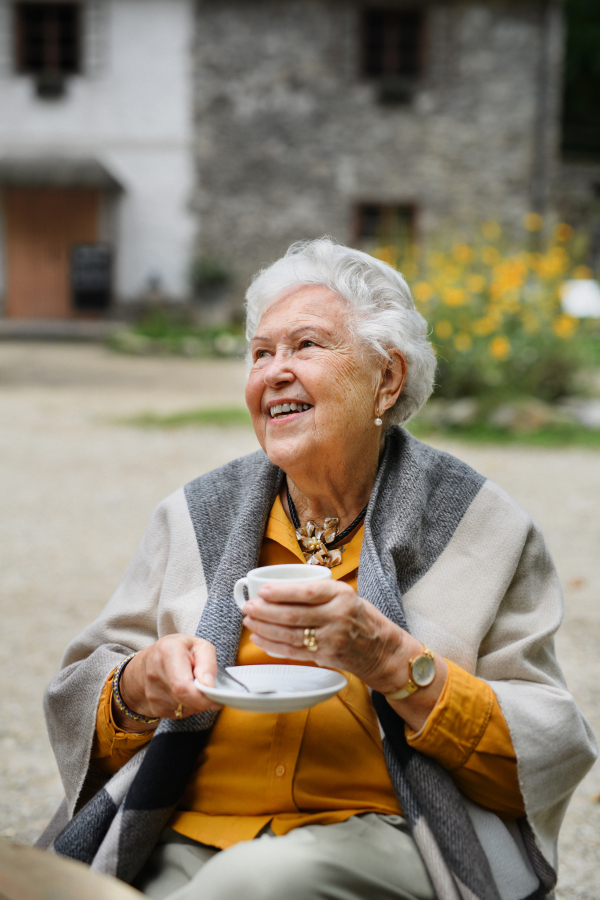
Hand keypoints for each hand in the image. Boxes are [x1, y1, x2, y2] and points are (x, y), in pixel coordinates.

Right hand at [115, 634, 222, 732]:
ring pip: (184, 709)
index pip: (183, 685)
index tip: (214, 695)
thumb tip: (210, 685)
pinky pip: (178, 713)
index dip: (201, 695)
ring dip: (196, 703)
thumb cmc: (179, 651)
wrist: (149, 661)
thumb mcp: (199, 646)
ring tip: (195, 687)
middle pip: (184, 699)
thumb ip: (208, 663)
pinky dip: (188, 707)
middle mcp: (155, 673)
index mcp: (168, 652)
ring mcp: (151, 693)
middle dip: (203, 700)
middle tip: (212, 694)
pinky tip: (185, 694)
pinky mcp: (154, 707)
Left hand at [243, 580, 446, 730]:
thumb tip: (279, 589)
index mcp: (342, 595)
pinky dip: (273, 646)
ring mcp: (332, 639)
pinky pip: (294, 652)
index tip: (263, 590)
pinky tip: (259, 638)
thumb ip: (319, 593)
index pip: (306, 592)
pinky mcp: (325, 657)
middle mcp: (337, 616)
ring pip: (290, 634)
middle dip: (265, 611)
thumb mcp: (346, 595)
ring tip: (249, 621)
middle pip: (293, 614)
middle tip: (248, 606)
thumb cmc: (361, 617)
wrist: (382, 650)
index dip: (281, 592)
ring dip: (265, 628)